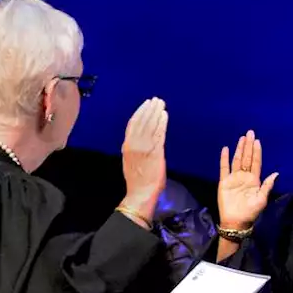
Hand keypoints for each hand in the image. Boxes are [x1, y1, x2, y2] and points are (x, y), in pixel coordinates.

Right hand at [120, 98, 168, 218]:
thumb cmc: (138, 180)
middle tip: (156, 100)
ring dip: (156, 113)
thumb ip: (135, 147)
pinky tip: (165, 115)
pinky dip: (162, 123)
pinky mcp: (156, 152)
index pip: (133, 124)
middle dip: (149, 109)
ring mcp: (145, 148)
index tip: (145, 104)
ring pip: (151, 125)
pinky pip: (159, 134)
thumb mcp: (131, 160)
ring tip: (161, 104)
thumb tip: (141, 138)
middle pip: (142, 121)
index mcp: (127, 145)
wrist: (141, 192)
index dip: (139, 112)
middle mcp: (135, 144)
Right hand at [218, 131, 277, 229]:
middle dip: (248, 146)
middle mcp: (244, 177)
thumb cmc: (251, 212)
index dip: (257, 152)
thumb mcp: (262, 199)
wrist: (236, 221)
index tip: (258, 141)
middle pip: (247, 158)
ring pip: (237, 160)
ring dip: (239, 149)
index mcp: (255, 180)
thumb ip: (267, 185)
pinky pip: (224, 168)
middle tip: (250, 133)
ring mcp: (234, 178)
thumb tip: (276, 173)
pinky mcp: (224, 182)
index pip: (256, 162)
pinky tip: (226, 149)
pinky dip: (225, 158)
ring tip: (242, 138)